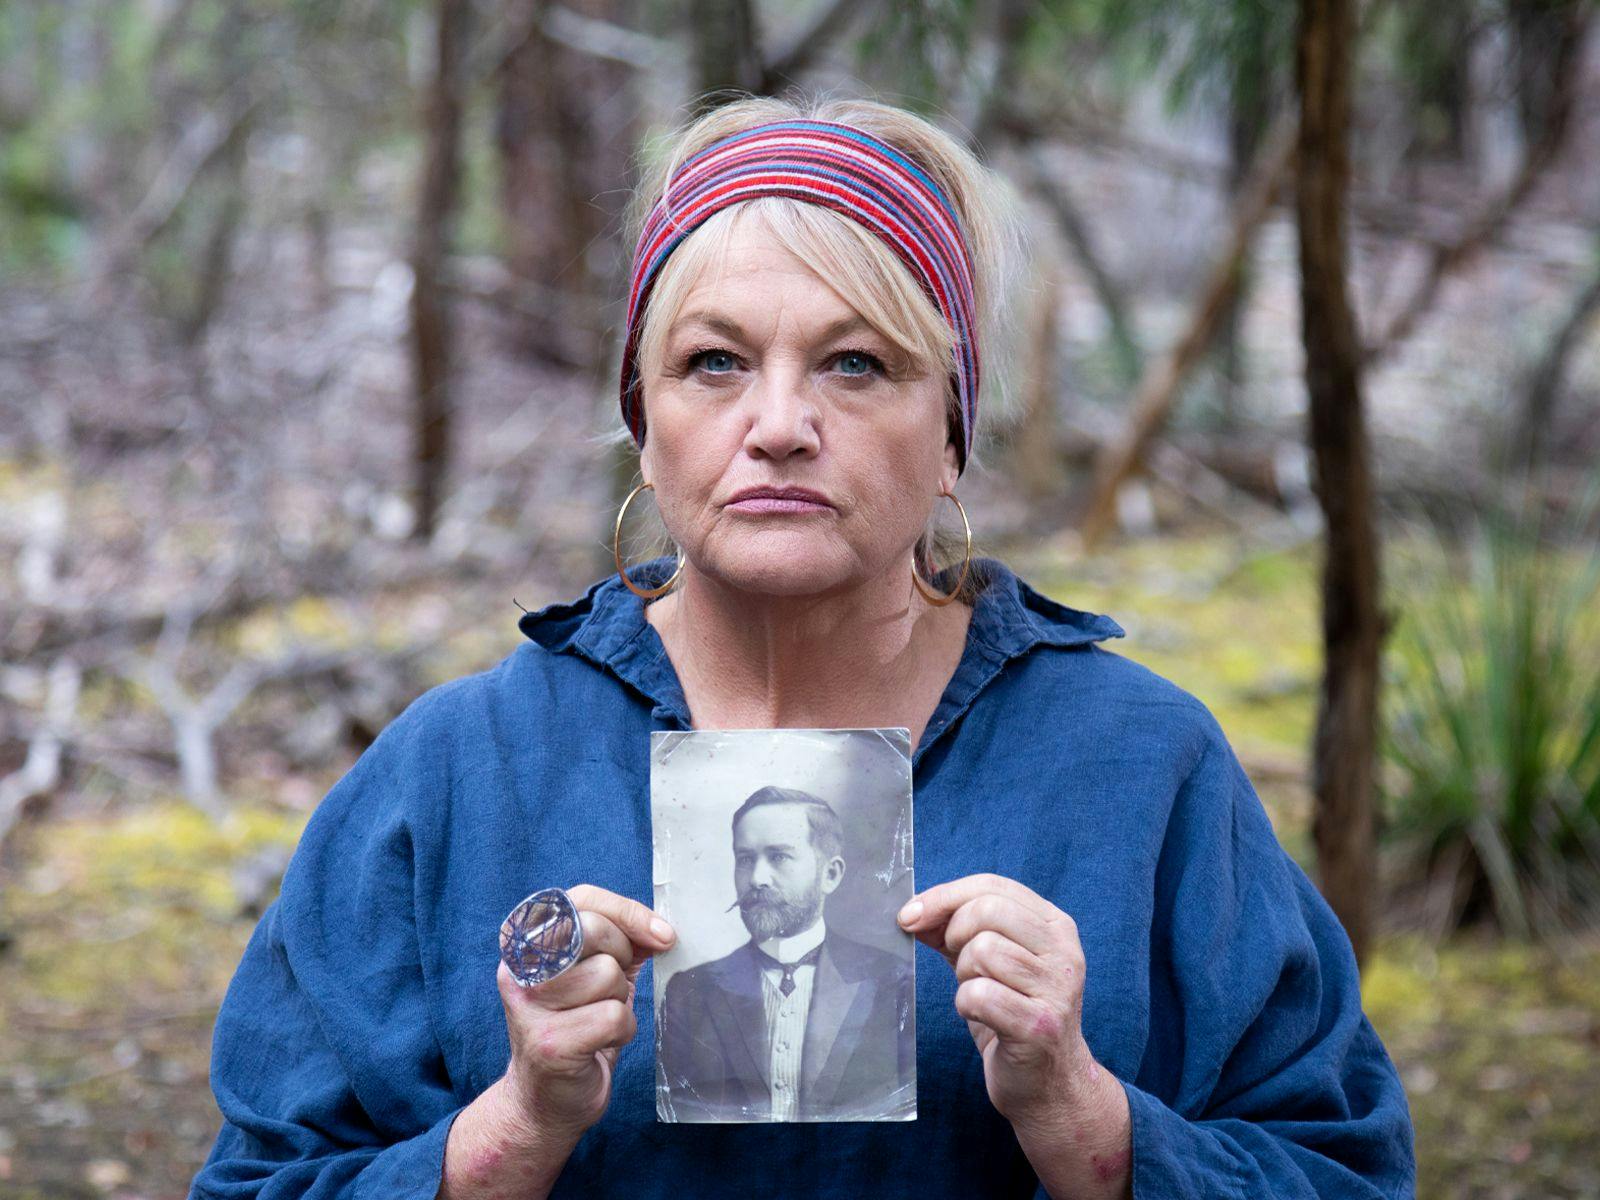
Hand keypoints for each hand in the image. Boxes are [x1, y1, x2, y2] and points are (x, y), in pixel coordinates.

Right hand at [497, 884, 675, 1141]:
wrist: (546, 1101)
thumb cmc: (577, 1027)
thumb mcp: (595, 974)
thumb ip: (619, 942)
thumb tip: (660, 929)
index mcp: (525, 942)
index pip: (581, 899)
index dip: (627, 912)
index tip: (662, 936)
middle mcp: (519, 968)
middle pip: (592, 929)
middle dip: (621, 956)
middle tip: (613, 987)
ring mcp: (528, 1007)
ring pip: (608, 974)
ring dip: (620, 1000)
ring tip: (598, 1020)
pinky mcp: (549, 1043)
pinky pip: (613, 1016)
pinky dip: (622, 1031)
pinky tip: (601, 1043)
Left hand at [897, 873, 1104, 1130]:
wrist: (1049, 1085)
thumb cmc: (1013, 1015)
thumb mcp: (993, 962)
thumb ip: (960, 930)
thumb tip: (914, 912)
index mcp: (1055, 926)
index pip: (993, 886)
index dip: (944, 895)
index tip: (910, 916)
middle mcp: (1064, 952)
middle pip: (987, 910)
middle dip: (954, 933)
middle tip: (956, 962)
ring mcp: (1057, 989)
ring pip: (982, 950)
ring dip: (964, 974)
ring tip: (978, 993)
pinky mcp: (1040, 1027)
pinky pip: (979, 994)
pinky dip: (965, 1004)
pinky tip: (980, 1016)